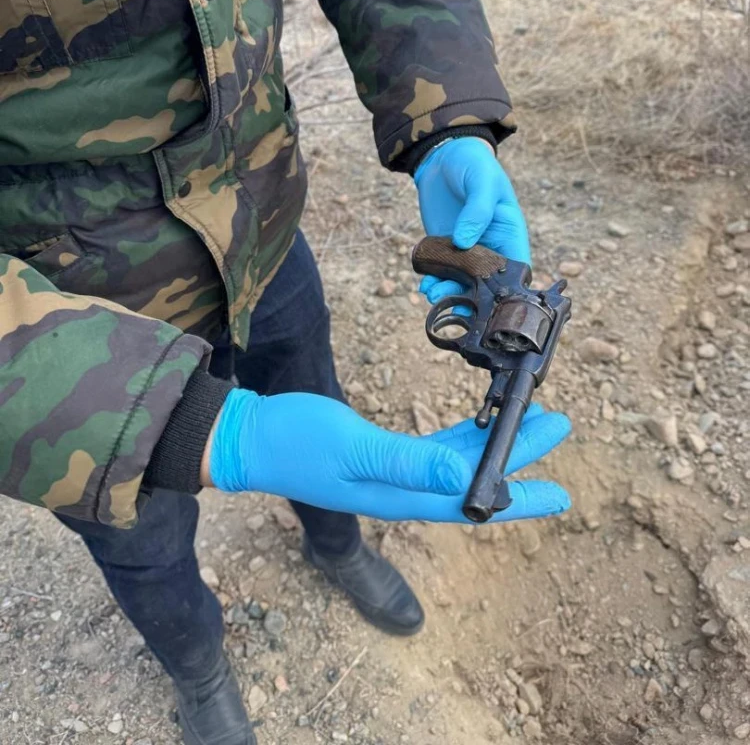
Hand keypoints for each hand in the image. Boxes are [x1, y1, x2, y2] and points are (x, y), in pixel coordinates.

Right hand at [204, 389, 569, 522]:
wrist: (251, 437)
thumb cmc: (295, 442)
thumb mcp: (353, 449)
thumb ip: (407, 465)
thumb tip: (465, 481)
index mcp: (401, 495)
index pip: (473, 503)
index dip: (520, 498)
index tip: (560, 493)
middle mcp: (403, 489)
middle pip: (474, 478)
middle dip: (519, 456)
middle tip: (558, 426)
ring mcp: (393, 471)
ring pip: (458, 461)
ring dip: (495, 442)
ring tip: (530, 419)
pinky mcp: (381, 452)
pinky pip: (434, 448)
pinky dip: (462, 436)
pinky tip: (478, 425)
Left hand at [414, 137, 530, 304]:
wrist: (443, 156)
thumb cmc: (473, 163)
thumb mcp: (481, 181)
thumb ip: (477, 210)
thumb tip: (465, 243)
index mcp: (509, 232)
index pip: (516, 266)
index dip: (508, 286)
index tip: (490, 298)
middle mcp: (490, 245)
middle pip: (486, 281)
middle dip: (470, 293)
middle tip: (450, 295)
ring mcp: (466, 249)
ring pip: (462, 280)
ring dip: (449, 290)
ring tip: (432, 292)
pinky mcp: (443, 246)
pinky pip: (442, 270)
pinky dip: (434, 280)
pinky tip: (425, 283)